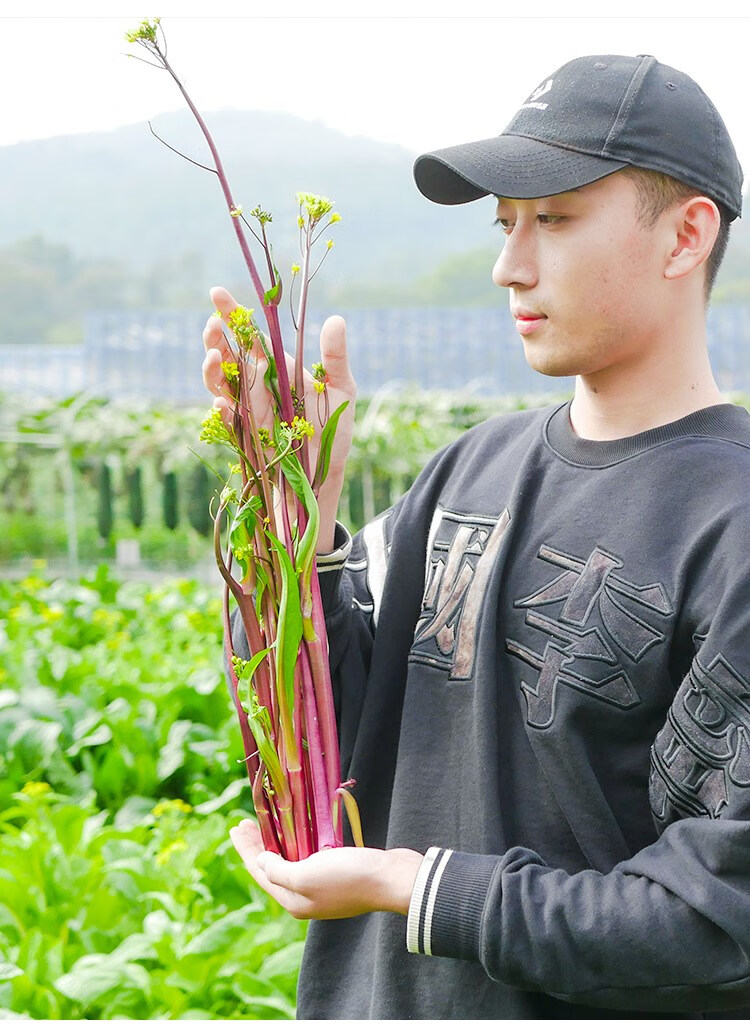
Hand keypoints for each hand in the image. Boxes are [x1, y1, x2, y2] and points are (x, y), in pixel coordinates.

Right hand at [202, 286, 355, 550]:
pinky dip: (222, 413)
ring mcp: (247, 412)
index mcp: (277, 369)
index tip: (217, 293)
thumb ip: (335, 358)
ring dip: (212, 372)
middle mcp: (257, 387)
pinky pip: (227, 424)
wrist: (327, 474)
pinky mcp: (245, 438)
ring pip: (220, 386)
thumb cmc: (334, 430)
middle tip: (212, 326)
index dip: (233, 315)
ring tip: (214, 357)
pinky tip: (222, 403)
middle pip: (227, 357)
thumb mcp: (342, 391)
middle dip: (215, 340)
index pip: (250, 336)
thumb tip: (335, 319)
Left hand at [229, 819, 423, 919]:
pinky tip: (297, 830)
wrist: (391, 879)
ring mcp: (322, 886)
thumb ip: (279, 871)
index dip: (246, 849)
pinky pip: (309, 856)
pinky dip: (298, 842)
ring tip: (265, 824)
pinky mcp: (338, 873)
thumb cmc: (348, 877)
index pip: (260, 872)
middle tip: (246, 821)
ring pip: (290, 860)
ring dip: (277, 841)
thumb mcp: (306, 875)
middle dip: (258, 845)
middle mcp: (305, 896)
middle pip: (272, 867)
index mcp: (293, 900)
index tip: (237, 826)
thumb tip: (261, 863)